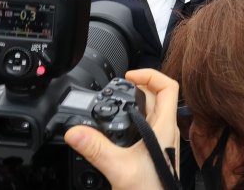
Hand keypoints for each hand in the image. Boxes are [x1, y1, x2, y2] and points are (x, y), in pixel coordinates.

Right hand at [64, 69, 179, 189]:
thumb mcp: (120, 168)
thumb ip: (96, 149)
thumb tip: (75, 131)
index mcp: (165, 127)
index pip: (169, 87)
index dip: (150, 75)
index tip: (129, 77)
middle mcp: (166, 131)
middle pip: (156, 97)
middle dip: (136, 89)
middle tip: (116, 90)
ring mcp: (161, 142)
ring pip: (150, 113)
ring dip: (135, 105)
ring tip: (115, 104)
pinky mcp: (153, 152)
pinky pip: (145, 128)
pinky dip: (132, 122)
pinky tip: (117, 130)